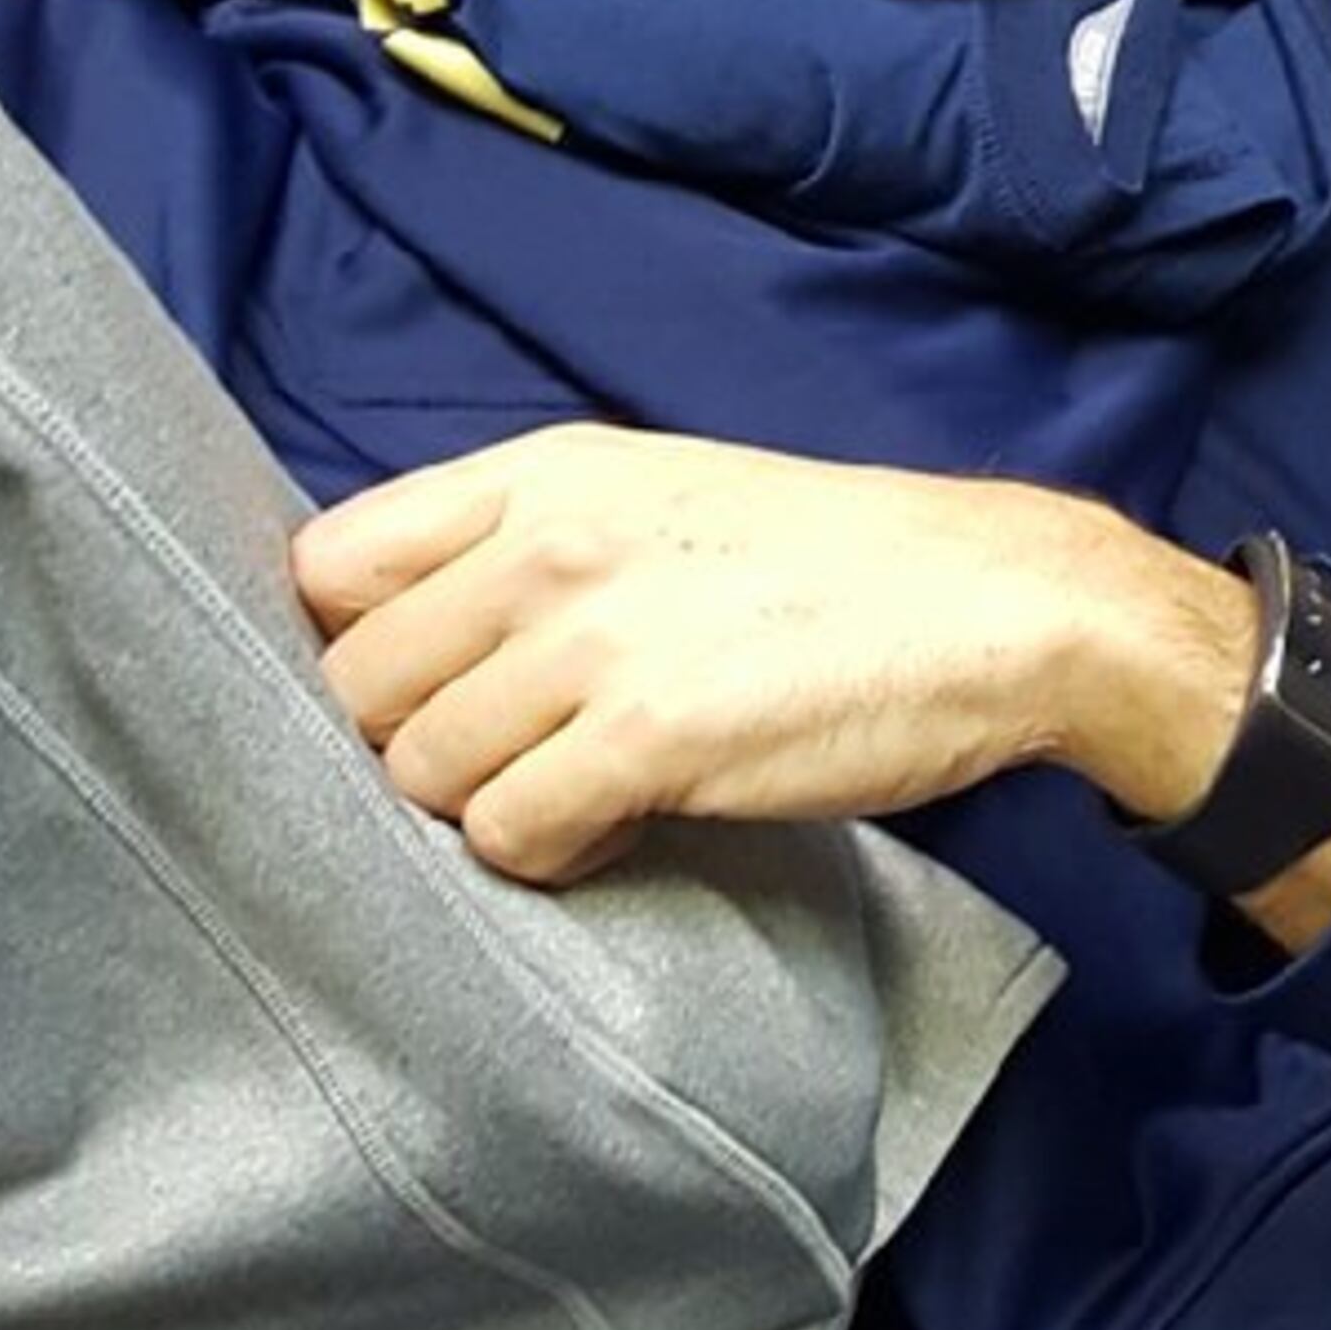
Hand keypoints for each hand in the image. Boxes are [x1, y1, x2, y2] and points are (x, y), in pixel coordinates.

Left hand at [292, 427, 1257, 886]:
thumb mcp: (662, 498)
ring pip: (423, 771)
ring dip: (484, 808)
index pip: (330, 562)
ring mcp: (594, 640)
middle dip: (417, 742)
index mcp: (543, 474)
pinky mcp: (648, 738)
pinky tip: (613, 830)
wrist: (1000, 606)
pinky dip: (546, 855)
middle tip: (507, 761)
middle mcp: (548, 544)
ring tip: (572, 795)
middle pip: (360, 684)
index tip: (413, 690)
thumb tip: (403, 639)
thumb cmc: (834, 568)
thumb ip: (528, 542)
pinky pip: (510, 832)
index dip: (348, 646)